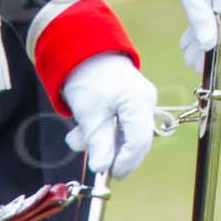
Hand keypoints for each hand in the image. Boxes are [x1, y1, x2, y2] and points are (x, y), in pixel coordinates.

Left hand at [61, 52, 156, 178]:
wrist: (81, 47)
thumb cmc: (87, 76)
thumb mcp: (89, 113)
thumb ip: (98, 142)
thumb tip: (102, 168)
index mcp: (139, 102)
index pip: (140, 142)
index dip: (126, 162)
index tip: (110, 173)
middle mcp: (144, 101)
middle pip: (134, 139)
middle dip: (110, 150)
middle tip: (91, 157)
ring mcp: (138, 99)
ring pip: (124, 132)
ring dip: (100, 139)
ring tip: (76, 138)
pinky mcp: (128, 99)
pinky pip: (120, 122)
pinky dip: (102, 128)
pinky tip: (83, 127)